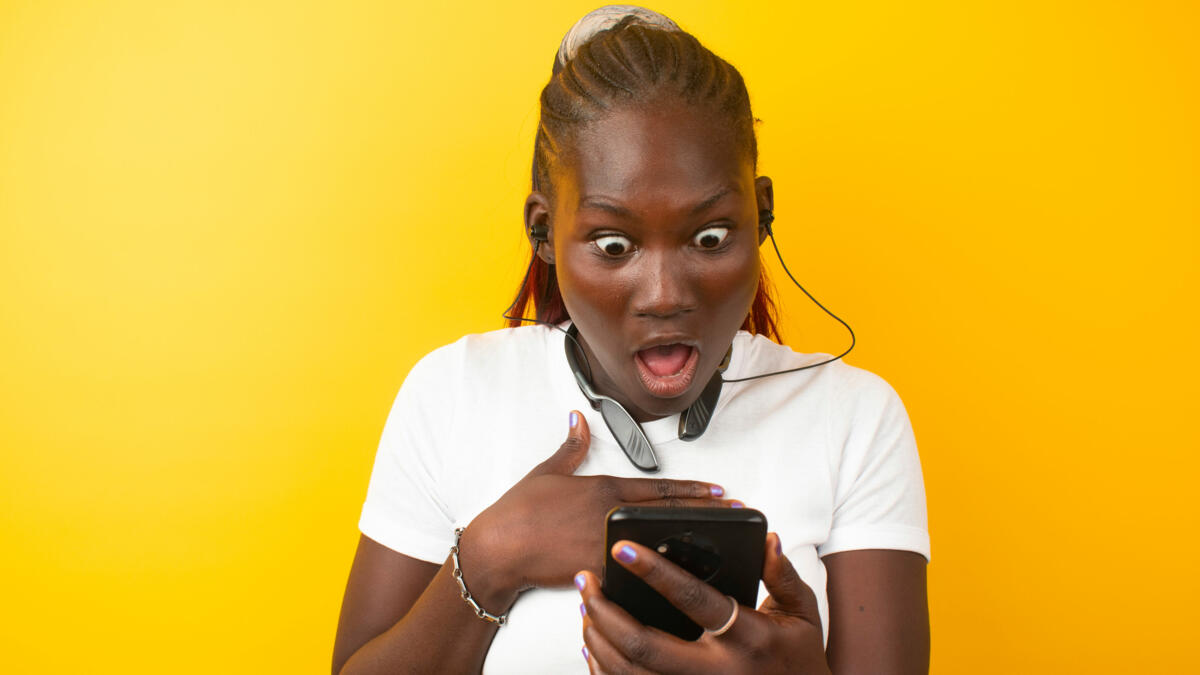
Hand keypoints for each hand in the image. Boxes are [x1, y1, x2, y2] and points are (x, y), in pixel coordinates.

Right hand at [459, 411, 736, 610]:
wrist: (498, 547)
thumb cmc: (518, 512)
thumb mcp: (547, 471)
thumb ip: (571, 446)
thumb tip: (577, 420)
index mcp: (603, 488)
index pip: (659, 488)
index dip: (692, 489)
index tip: (718, 490)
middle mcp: (610, 513)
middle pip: (668, 514)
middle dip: (704, 513)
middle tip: (733, 513)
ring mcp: (607, 542)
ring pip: (659, 543)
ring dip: (690, 543)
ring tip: (720, 545)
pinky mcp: (598, 567)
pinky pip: (636, 572)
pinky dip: (660, 573)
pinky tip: (682, 578)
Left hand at [576, 533, 830, 674]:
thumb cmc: (800, 661)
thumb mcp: (803, 615)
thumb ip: (783, 576)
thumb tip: (768, 540)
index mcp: (747, 637)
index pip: (693, 599)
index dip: (654, 572)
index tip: (623, 548)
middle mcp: (717, 670)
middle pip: (645, 645)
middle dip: (607, 611)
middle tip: (588, 580)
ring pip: (630, 673)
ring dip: (599, 639)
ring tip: (587, 607)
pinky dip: (605, 668)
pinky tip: (595, 645)